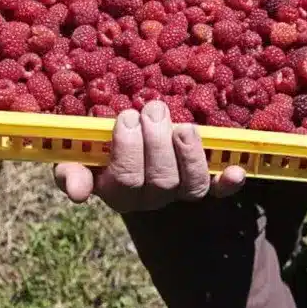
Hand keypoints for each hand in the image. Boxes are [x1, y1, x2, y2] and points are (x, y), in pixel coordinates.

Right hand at [53, 101, 246, 211]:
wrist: (123, 142)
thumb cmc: (96, 145)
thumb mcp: (77, 153)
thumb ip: (70, 169)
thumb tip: (76, 192)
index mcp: (116, 190)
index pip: (125, 182)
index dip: (128, 151)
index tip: (126, 117)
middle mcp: (150, 197)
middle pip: (161, 181)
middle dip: (158, 143)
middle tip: (153, 110)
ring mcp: (178, 190)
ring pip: (191, 186)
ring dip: (189, 154)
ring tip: (182, 126)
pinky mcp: (203, 182)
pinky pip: (217, 190)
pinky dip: (228, 183)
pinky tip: (236, 171)